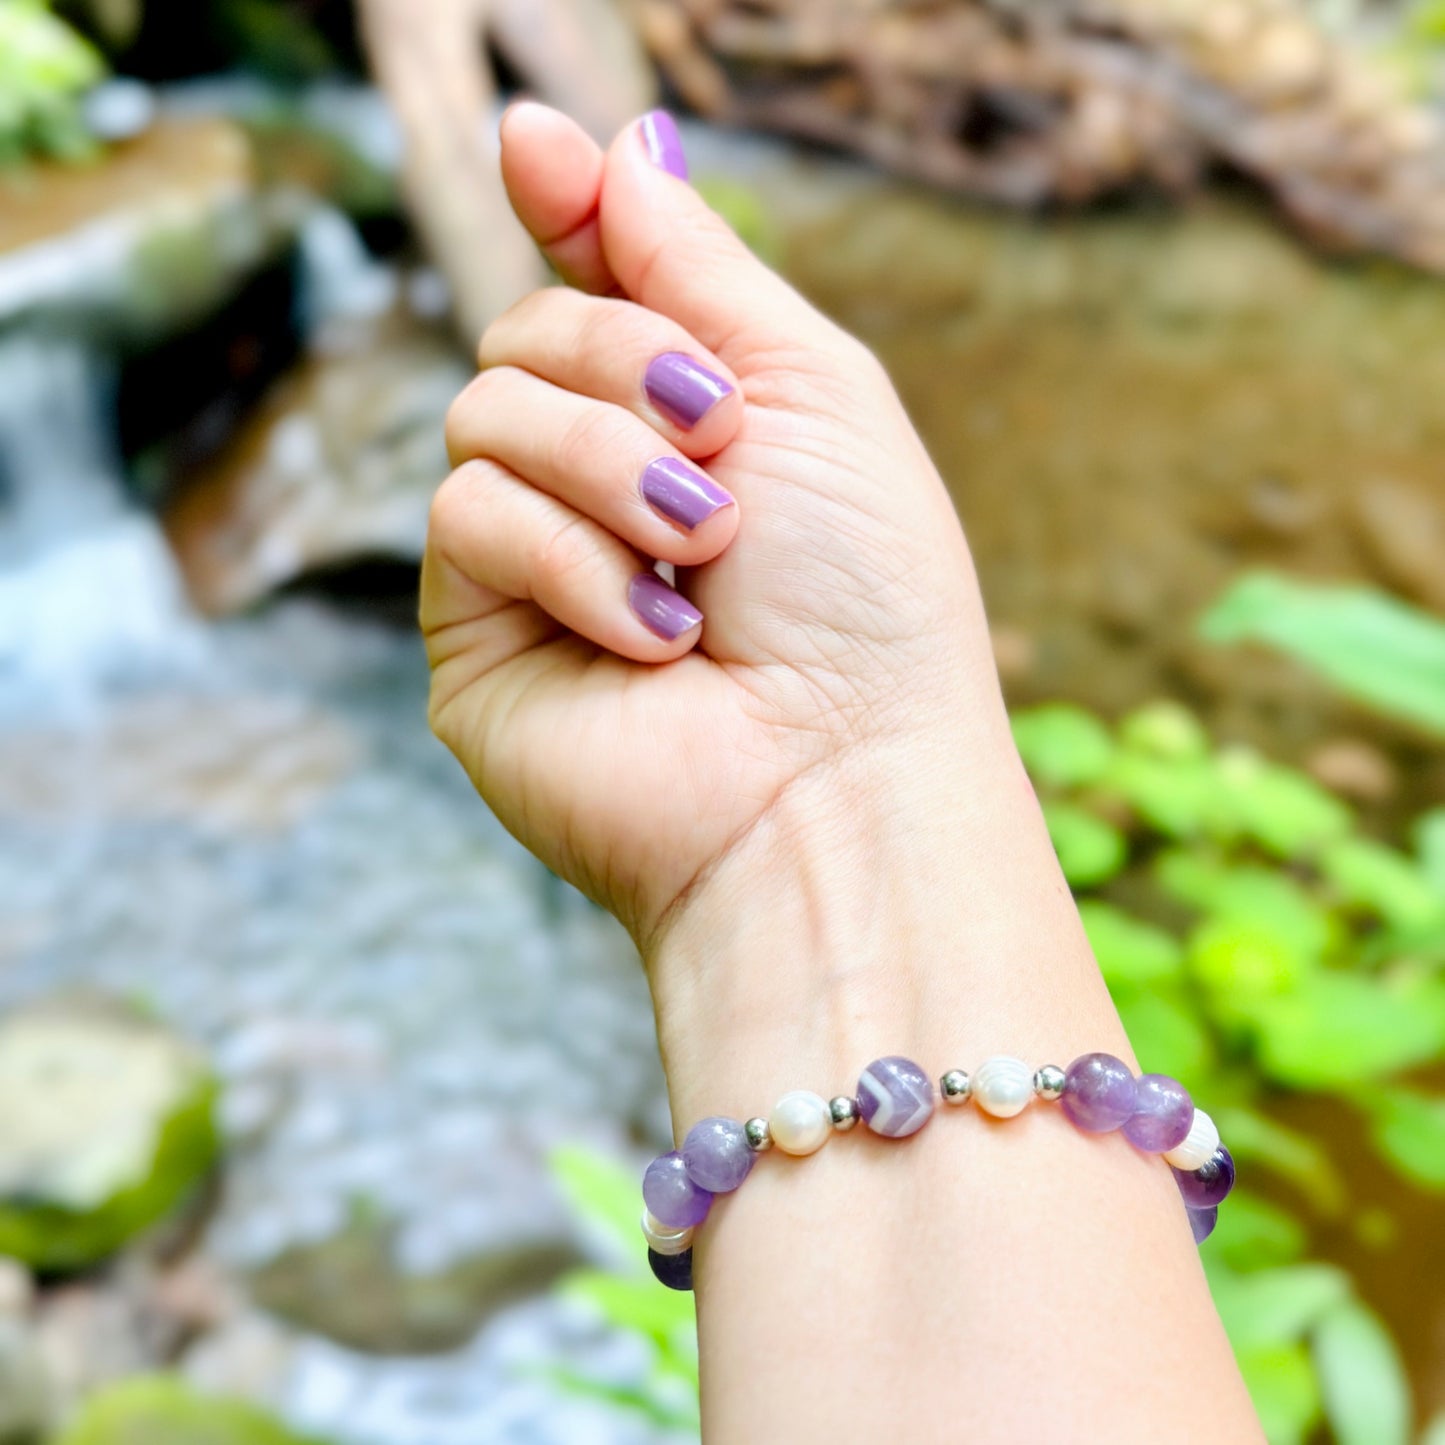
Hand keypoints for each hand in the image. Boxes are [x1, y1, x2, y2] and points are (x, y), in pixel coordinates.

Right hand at [423, 106, 1008, 959]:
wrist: (837, 780)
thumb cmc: (861, 595)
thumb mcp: (809, 386)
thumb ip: (697, 263)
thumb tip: (603, 136)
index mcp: (682, 421)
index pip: (589, 283)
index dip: (563, 211)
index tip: (537, 149)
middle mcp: (596, 482)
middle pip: (525, 329)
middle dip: (630, 367)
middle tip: (723, 454)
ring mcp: (528, 560)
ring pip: (483, 411)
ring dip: (611, 468)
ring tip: (702, 558)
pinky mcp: (473, 636)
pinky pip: (465, 516)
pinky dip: (572, 560)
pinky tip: (652, 636)